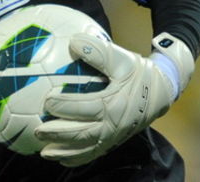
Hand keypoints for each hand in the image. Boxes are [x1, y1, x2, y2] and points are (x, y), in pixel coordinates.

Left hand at [34, 33, 192, 166]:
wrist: (162, 92)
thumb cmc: (138, 73)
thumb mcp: (123, 59)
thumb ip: (99, 51)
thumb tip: (73, 41)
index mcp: (114, 104)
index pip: (84, 108)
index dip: (64, 106)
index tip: (46, 102)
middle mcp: (113, 125)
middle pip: (81, 133)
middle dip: (58, 134)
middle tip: (37, 131)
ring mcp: (114, 137)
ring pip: (86, 148)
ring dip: (64, 151)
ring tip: (43, 152)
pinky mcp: (114, 142)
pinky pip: (94, 154)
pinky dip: (76, 158)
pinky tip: (60, 158)